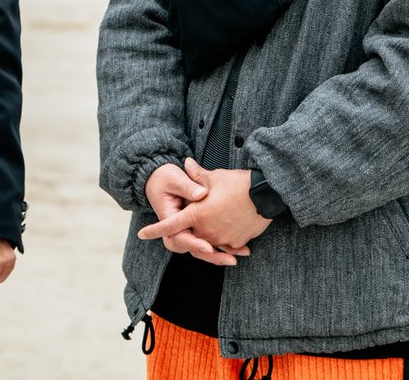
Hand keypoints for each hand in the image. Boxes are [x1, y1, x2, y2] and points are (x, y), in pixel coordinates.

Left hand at [138, 159, 270, 258]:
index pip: (169, 226)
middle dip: (188, 233)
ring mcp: (221, 239)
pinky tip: (228, 229)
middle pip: (190, 237)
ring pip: (208, 244)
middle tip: (195, 222)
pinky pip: (225, 246)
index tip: (142, 233)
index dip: (154, 230)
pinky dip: (223, 242)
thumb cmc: (237, 184)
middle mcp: (205, 231)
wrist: (265, 194)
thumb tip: (186, 163)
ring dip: (207, 238)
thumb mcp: (214, 177)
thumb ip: (196, 175)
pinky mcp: (236, 243)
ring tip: (214, 226)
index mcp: (196, 214)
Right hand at [141, 161, 236, 266]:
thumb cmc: (165, 178)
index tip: (208, 247)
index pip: (180, 236)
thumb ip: (188, 186)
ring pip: (203, 248)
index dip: (194, 243)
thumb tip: (201, 193)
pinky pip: (210, 241)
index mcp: (169, 218)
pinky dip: (225, 246)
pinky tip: (243, 247)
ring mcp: (189, 229)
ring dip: (221, 254)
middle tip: (229, 259)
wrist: (159, 178)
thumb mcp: (174, 178)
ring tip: (242, 252)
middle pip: (193, 249)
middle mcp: (178, 228)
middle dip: (211, 256)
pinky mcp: (198, 228)